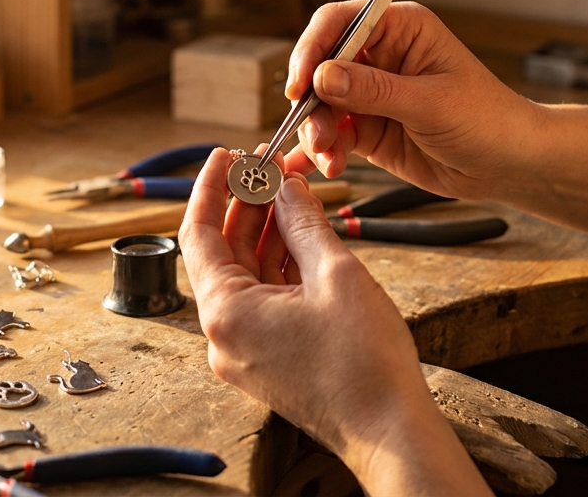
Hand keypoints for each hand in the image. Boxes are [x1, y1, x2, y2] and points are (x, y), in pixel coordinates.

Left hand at [179, 148, 488, 494]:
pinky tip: (300, 235)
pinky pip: (262, 300)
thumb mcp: (335, 273)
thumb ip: (303, 222)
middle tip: (267, 167)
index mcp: (226, 312)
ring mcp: (244, 350)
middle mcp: (224, 334)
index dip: (210, 188)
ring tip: (290, 193)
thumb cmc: (364, 365)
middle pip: (221, 253)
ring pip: (245, 276)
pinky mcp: (266, 359)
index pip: (198, 234)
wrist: (389, 431)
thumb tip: (286, 185)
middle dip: (244, 207)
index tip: (224, 156)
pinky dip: (278, 266)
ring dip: (265, 233)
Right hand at [287, 2, 536, 199]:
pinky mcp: (368, 128)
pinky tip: (323, 168)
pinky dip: (323, 152)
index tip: (301, 84)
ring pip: (321, 105)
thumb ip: (374, 90)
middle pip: (321, 66)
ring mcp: (371, 94)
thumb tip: (322, 76)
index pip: (340, 22)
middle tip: (316, 133)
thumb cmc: (487, 119)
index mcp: (401, 29)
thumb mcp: (430, 103)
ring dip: (317, 132)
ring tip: (331, 158)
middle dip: (312, 101)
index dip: (313, 49)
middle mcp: (380, 56)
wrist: (509, 164)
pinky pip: (332, 135)